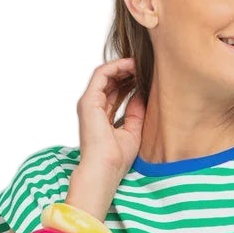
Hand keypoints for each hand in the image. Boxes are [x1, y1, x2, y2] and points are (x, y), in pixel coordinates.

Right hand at [75, 57, 145, 185]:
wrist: (105, 170)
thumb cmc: (116, 159)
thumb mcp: (133, 131)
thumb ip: (136, 112)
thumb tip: (142, 94)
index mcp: (101, 116)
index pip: (114, 91)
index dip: (129, 81)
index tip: (144, 76)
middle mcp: (93, 107)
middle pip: (109, 81)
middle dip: (126, 71)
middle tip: (144, 66)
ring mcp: (89, 103)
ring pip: (105, 74)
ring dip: (123, 66)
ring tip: (140, 63)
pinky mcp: (89, 101)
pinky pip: (102, 74)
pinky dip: (116, 67)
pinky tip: (131, 65)